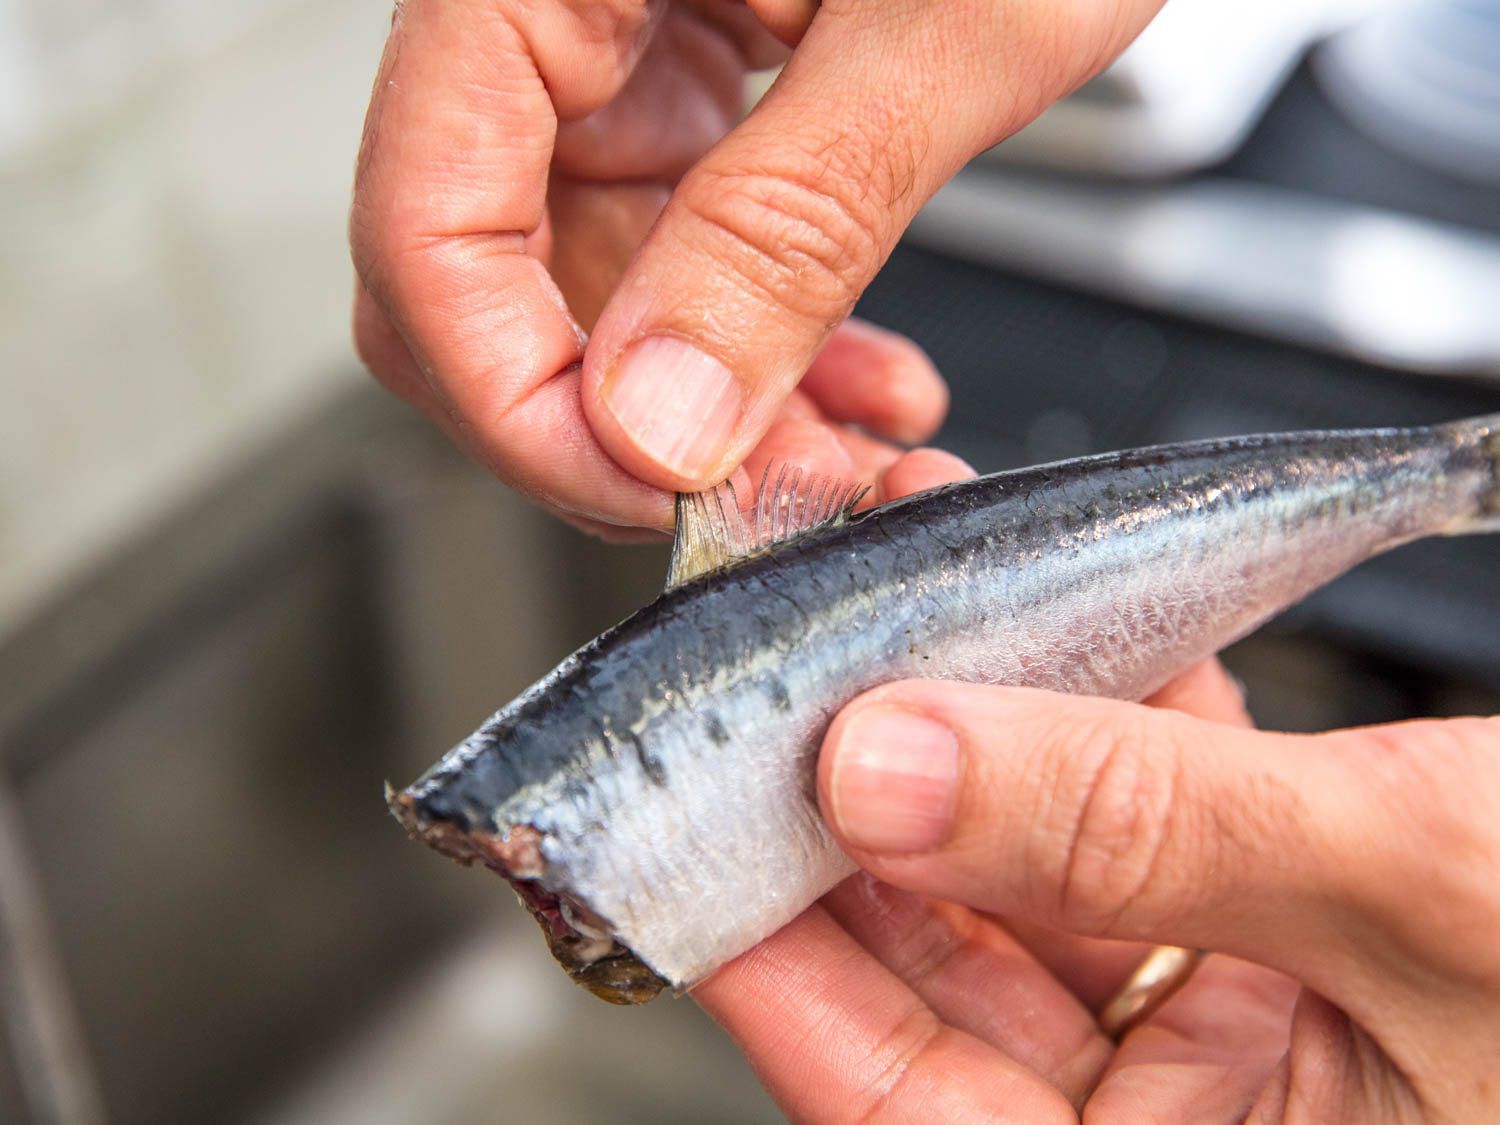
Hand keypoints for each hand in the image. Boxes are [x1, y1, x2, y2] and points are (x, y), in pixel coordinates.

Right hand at [350, 0, 1163, 536]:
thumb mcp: (944, 23)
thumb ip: (790, 222)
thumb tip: (662, 418)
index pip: (427, 219)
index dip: (515, 397)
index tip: (649, 491)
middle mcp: (554, 16)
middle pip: (489, 287)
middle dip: (623, 429)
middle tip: (764, 498)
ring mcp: (617, 63)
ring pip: (595, 305)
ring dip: (717, 418)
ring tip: (853, 460)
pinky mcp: (690, 101)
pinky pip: (680, 269)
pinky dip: (764, 353)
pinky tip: (859, 388)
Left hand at [698, 458, 1499, 1121]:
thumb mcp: (1399, 883)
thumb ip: (1135, 825)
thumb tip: (892, 764)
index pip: (900, 1095)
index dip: (776, 964)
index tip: (686, 830)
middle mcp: (1191, 1115)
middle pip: (945, 973)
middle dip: (865, 805)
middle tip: (782, 682)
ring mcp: (1226, 1019)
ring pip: (1028, 878)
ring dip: (972, 734)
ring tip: (901, 613)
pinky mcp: (1267, 924)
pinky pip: (1128, 825)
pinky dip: (1092, 722)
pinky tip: (1052, 629)